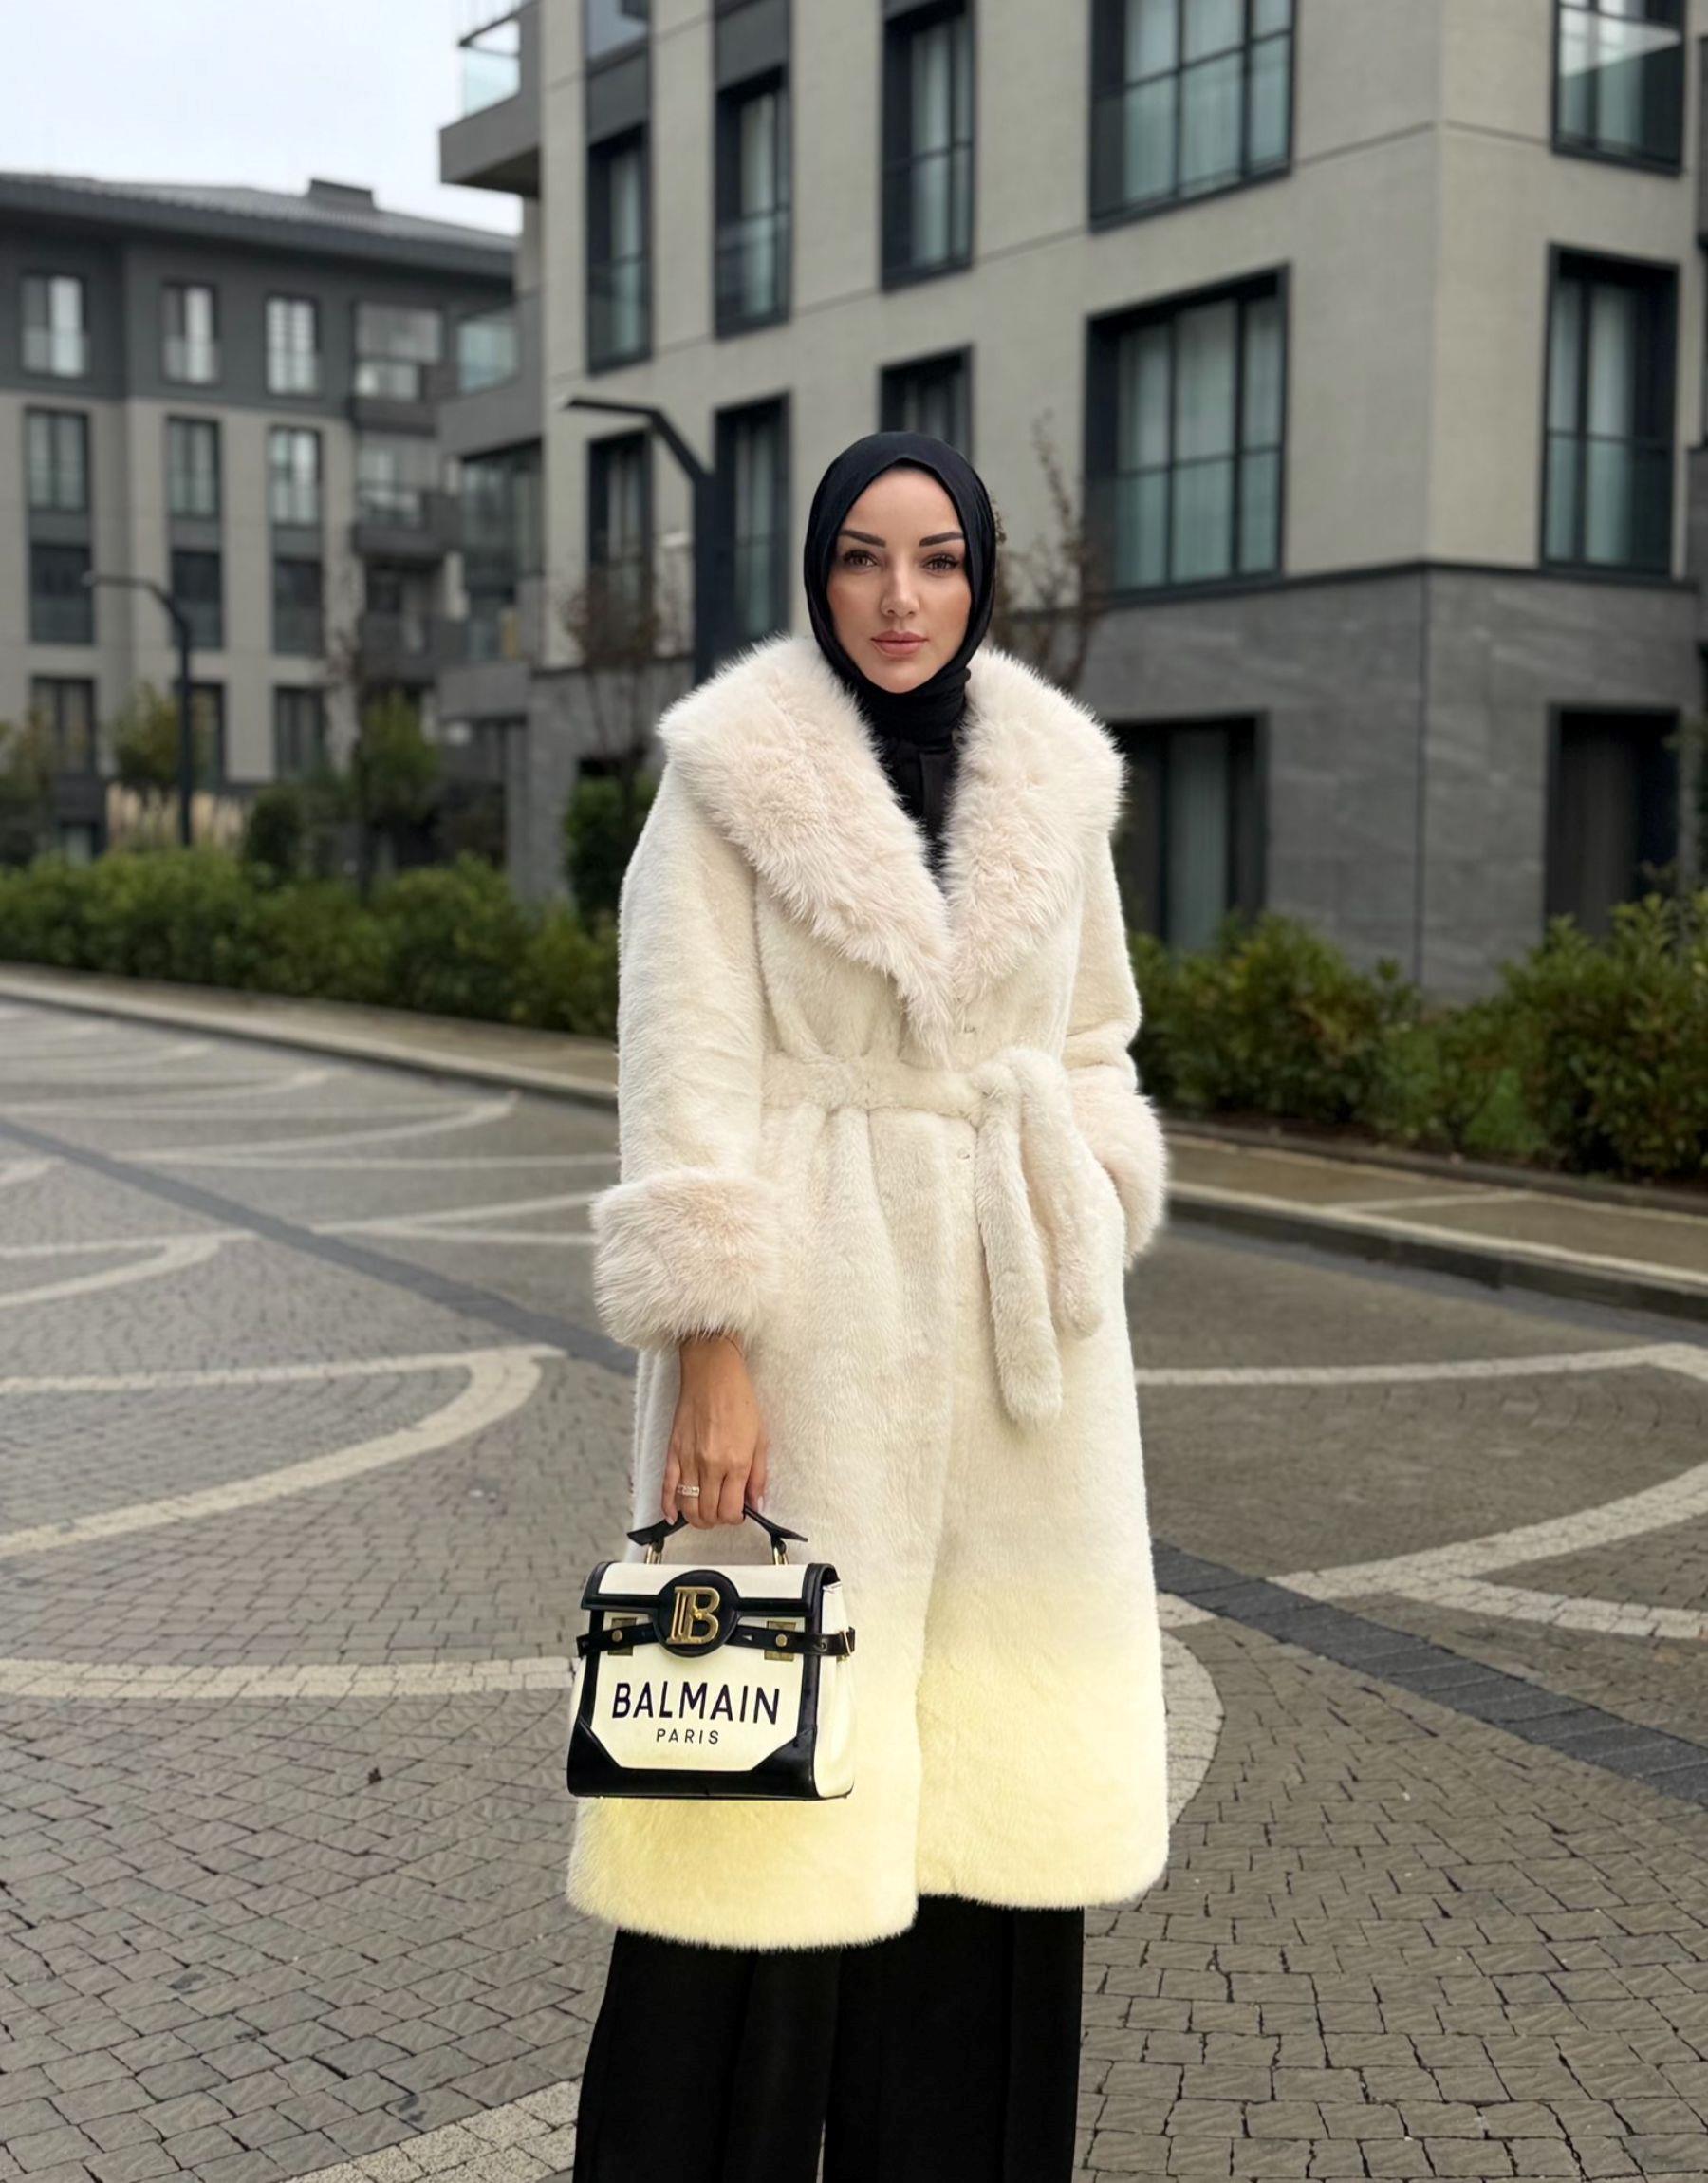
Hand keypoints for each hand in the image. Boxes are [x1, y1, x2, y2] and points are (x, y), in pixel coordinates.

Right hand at [665, 1333, 769, 1530]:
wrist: (712, 1373)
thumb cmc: (739, 1400)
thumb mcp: (760, 1437)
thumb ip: (758, 1475)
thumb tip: (756, 1503)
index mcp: (736, 1462)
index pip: (731, 1511)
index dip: (736, 1519)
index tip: (739, 1513)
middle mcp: (710, 1466)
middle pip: (708, 1513)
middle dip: (717, 1520)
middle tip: (723, 1512)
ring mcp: (689, 1460)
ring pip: (687, 1507)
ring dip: (696, 1518)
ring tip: (704, 1514)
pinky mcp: (672, 1452)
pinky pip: (667, 1488)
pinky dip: (669, 1507)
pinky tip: (674, 1515)